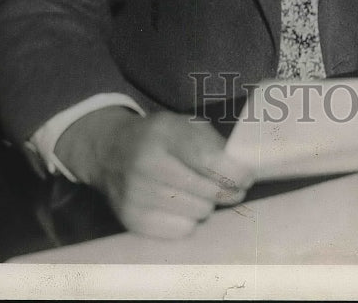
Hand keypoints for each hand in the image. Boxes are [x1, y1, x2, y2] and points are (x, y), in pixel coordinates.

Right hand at [55, 107, 254, 237]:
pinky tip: (180, 205)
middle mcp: (146, 164)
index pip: (209, 160)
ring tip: (198, 192)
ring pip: (198, 214)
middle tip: (230, 187)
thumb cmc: (157, 137)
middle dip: (225, 191)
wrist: (110, 151)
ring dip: (206, 205)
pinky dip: (188, 221)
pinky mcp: (132, 220)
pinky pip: (181, 231)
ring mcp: (136, 195)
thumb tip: (243, 171)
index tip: (247, 177)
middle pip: (207, 191)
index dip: (235, 173)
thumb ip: (213, 143)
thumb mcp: (183, 125)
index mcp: (163, 133)